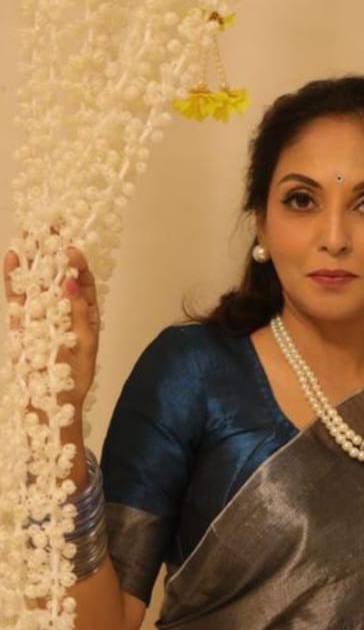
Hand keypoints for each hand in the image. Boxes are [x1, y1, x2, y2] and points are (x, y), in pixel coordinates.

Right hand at [3, 235, 100, 416]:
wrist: (50, 402)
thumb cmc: (73, 377)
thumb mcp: (85, 343)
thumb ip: (78, 313)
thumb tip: (71, 282)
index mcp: (85, 317)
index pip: (84, 285)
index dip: (80, 267)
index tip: (72, 250)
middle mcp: (62, 312)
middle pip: (58, 278)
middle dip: (55, 254)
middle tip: (50, 227)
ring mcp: (40, 316)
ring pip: (36, 282)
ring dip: (33, 259)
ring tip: (29, 234)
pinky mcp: (20, 323)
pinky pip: (17, 297)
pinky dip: (14, 277)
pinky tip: (12, 257)